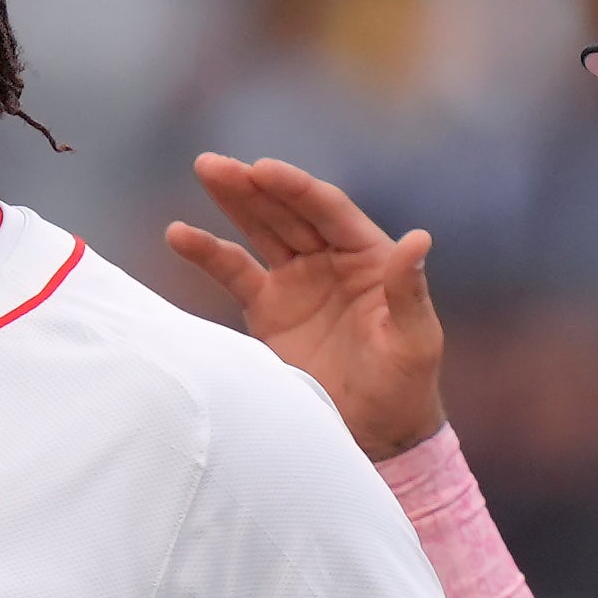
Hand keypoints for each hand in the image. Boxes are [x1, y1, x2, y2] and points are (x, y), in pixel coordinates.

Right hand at [166, 155, 447, 460]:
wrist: (371, 433)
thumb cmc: (405, 386)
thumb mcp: (415, 340)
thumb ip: (409, 290)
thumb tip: (417, 238)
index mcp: (370, 258)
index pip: (328, 211)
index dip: (295, 189)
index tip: (263, 169)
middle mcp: (331, 261)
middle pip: (287, 212)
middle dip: (253, 186)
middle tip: (215, 165)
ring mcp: (297, 282)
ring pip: (259, 230)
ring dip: (232, 201)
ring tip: (205, 171)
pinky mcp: (267, 309)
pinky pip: (233, 272)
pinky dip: (207, 252)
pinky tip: (179, 233)